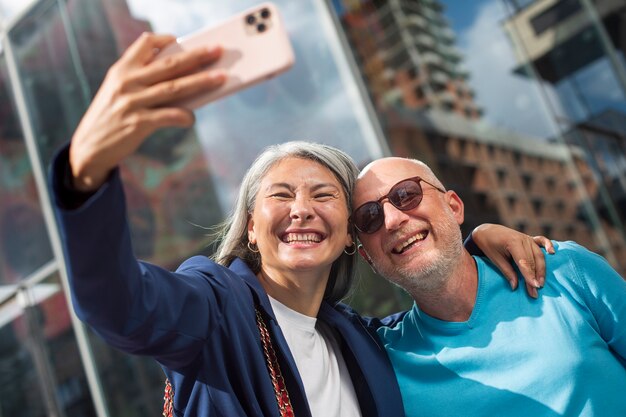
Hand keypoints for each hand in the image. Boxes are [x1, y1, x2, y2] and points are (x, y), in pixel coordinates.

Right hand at [69, 32, 225, 190]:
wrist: (89, 147)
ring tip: (220, 78)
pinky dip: (184, 116)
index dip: (164, 40)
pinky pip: (169, 116)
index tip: (180, 39)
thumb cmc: (111, 117)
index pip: (144, 44)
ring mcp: (132, 102)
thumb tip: (181, 76)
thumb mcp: (118, 91)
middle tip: (217, 50)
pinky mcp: (138, 123)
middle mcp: (127, 82)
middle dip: (197, 56)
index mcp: (121, 70)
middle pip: (169, 65)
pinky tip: (192, 118)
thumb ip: (141, 79)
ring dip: (201, 82)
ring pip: (175, 88)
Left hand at [472, 224, 554, 297]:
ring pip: (538, 255)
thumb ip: (507, 272)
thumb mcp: (495, 259)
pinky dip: (548, 245)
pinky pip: (542, 241)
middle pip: (533, 260)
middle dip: (535, 276)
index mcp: (512, 242)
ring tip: (541, 283)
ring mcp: (527, 238)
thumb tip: (515, 286)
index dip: (529, 275)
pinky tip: (552, 252)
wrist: (487, 231)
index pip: (524, 262)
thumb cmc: (489, 245)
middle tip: (536, 291)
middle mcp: (523, 239)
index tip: (534, 287)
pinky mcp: (530, 238)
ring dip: (542, 269)